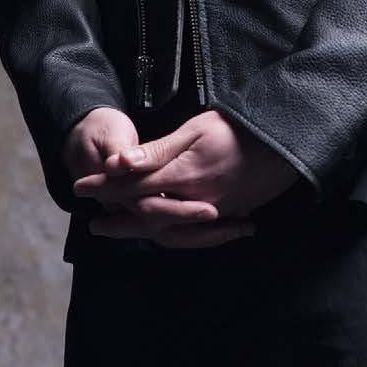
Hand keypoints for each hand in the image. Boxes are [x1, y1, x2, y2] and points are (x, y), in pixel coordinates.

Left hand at [62, 105, 254, 249]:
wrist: (285, 143)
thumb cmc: (239, 128)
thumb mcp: (195, 129)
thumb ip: (157, 150)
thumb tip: (119, 162)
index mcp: (183, 176)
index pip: (132, 186)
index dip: (105, 187)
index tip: (81, 187)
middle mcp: (195, 201)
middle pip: (146, 217)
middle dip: (117, 220)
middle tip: (93, 225)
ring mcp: (212, 213)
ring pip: (168, 232)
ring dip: (141, 233)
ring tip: (120, 231)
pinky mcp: (227, 216)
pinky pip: (193, 236)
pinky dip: (173, 237)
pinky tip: (162, 235)